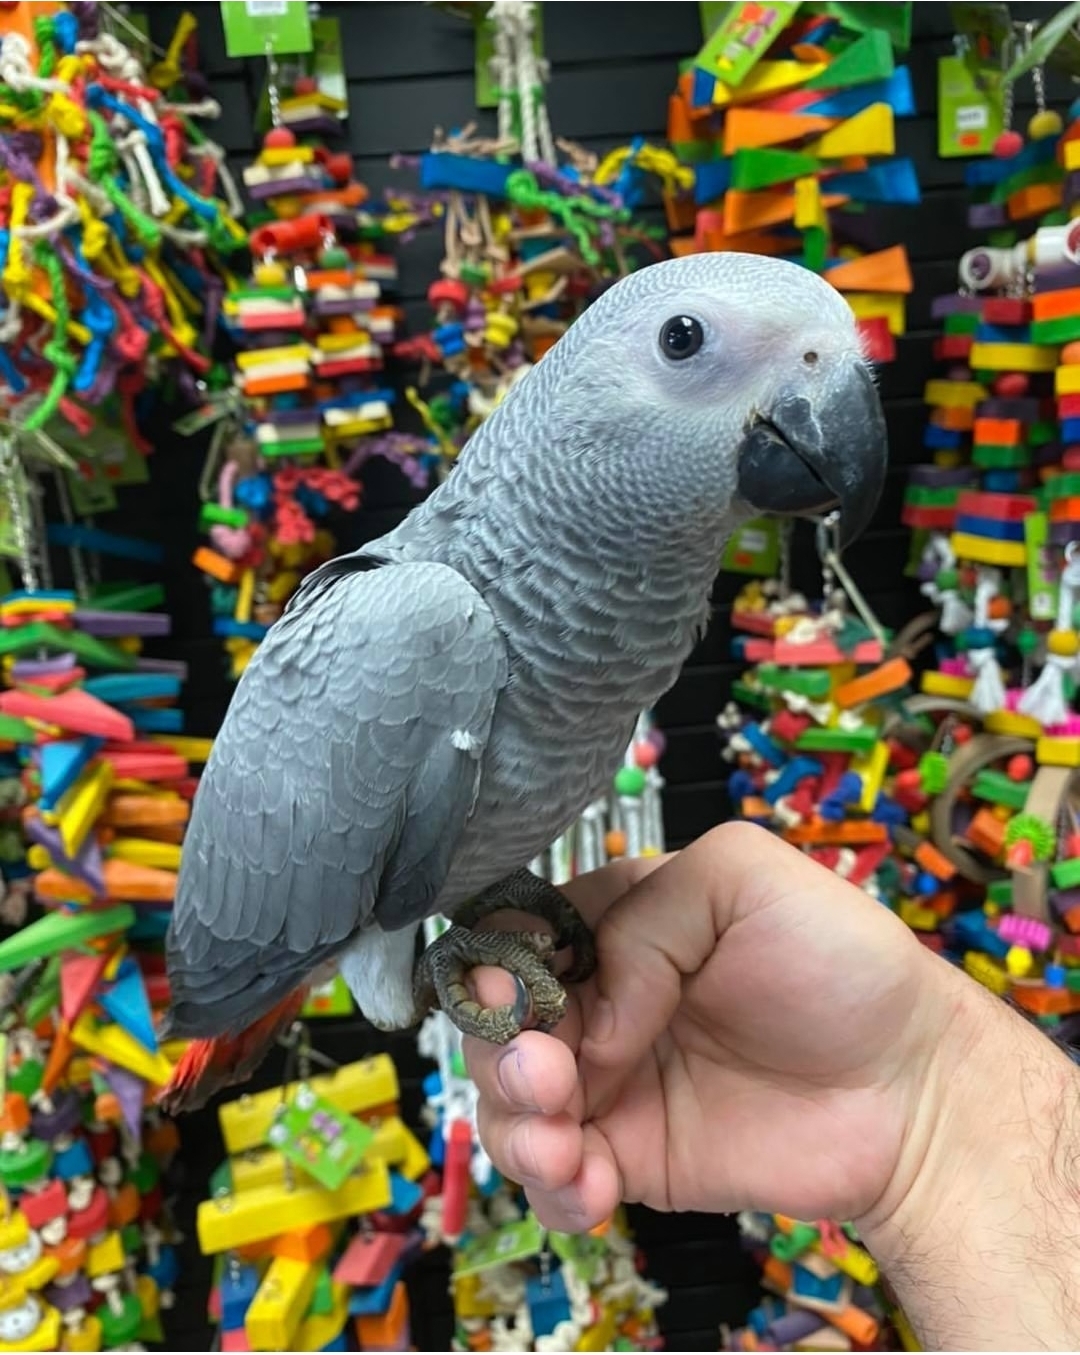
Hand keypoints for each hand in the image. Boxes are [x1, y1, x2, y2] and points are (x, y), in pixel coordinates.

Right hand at [463, 822, 963, 1233]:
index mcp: (617, 922)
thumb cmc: (841, 964)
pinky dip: (553, 1187)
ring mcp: (612, 1082)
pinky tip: (591, 1184)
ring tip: (563, 1142)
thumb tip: (596, 1016)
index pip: (519, 935)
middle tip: (546, 1075)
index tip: (511, 999)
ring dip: (515, 1126)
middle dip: (502, 1054)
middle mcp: (603, 999)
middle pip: (498, 1025)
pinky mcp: (631, 1156)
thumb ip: (647, 913)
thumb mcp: (743, 874)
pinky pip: (557, 1178)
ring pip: (511, 1105)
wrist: (909, 1089)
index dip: (500, 966)